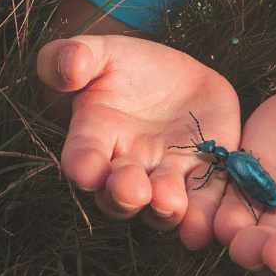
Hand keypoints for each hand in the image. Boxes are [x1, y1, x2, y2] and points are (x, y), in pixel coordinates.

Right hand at [37, 34, 240, 246]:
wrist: (177, 76)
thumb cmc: (128, 67)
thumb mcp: (100, 52)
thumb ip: (75, 56)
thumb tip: (68, 64)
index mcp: (96, 137)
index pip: (81, 159)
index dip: (83, 167)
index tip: (88, 171)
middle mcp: (128, 167)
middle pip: (119, 196)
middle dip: (124, 196)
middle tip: (134, 190)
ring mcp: (167, 175)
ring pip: (161, 207)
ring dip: (165, 210)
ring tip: (170, 202)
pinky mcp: (205, 174)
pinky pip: (205, 201)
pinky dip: (205, 215)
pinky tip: (207, 223)